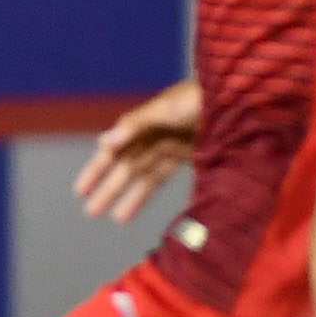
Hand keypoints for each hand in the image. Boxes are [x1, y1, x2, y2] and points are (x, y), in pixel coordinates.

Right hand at [74, 80, 201, 221]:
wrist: (236, 98)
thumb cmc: (197, 97)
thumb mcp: (163, 109)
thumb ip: (134, 126)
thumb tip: (102, 142)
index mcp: (141, 124)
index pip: (112, 152)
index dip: (96, 171)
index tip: (80, 192)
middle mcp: (150, 137)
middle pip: (125, 168)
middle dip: (108, 190)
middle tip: (90, 213)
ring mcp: (168, 147)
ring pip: (142, 176)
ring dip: (128, 197)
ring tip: (114, 219)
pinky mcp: (186, 156)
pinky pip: (162, 177)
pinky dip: (151, 192)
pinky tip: (144, 205)